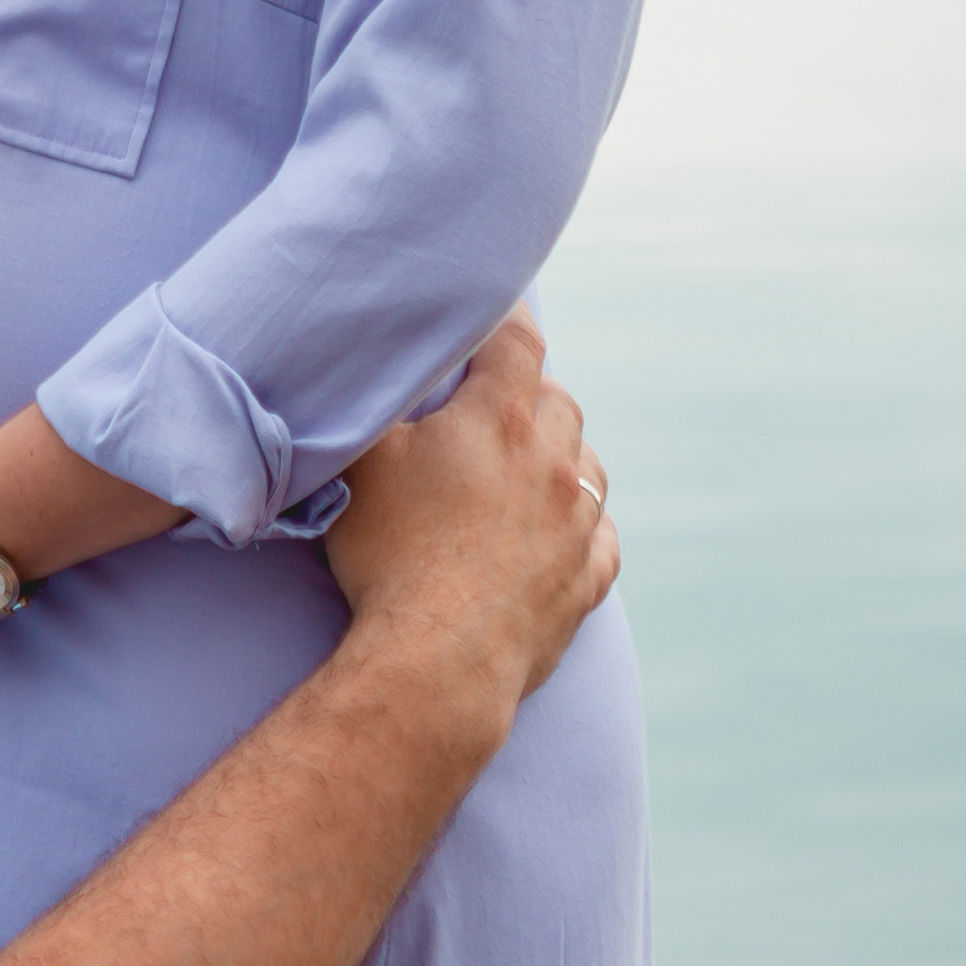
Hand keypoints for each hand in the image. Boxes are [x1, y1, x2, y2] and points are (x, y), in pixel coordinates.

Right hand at [323, 311, 615, 704]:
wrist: (436, 659)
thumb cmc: (389, 554)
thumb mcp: (361, 463)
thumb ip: (374, 406)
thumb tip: (372, 369)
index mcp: (498, 420)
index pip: (516, 341)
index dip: (505, 316)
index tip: (492, 305)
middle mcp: (552, 463)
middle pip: (559, 400)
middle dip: (530, 390)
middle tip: (493, 400)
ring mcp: (577, 526)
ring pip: (590, 467)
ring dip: (565, 455)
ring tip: (532, 465)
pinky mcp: (586, 583)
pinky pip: (603, 539)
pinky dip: (586, 526)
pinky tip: (567, 532)